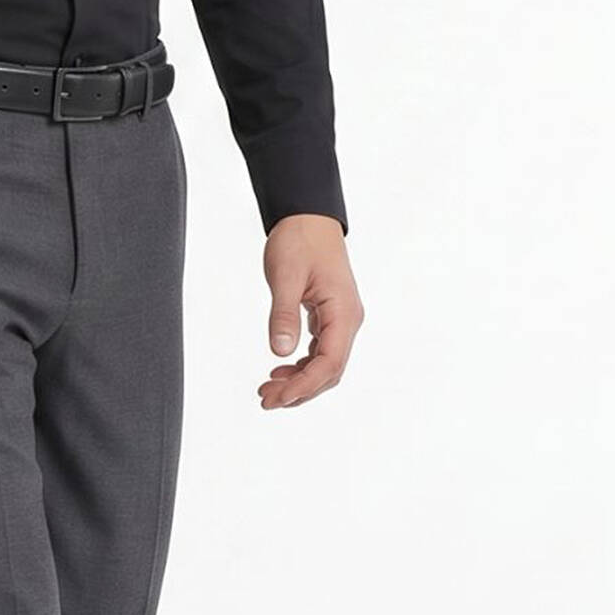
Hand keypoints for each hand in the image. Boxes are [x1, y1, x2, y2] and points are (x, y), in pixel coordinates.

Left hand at [257, 214, 362, 409]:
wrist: (307, 215)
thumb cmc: (300, 239)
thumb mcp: (286, 276)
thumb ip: (284, 314)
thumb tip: (280, 351)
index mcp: (343, 313)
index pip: (329, 363)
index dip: (304, 386)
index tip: (278, 397)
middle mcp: (347, 320)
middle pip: (329, 370)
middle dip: (299, 390)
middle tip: (266, 399)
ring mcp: (340, 318)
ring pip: (325, 363)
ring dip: (299, 380)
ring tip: (268, 389)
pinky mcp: (329, 315)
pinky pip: (320, 349)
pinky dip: (301, 364)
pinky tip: (280, 368)